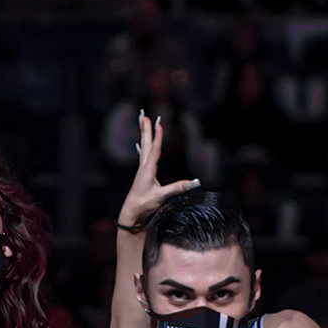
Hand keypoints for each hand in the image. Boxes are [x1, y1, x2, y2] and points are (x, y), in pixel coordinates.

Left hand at [118, 112, 201, 230]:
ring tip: (142, 122)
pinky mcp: (142, 174)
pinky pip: (143, 155)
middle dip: (147, 129)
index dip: (158, 136)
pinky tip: (139, 145)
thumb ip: (178, 188)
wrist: (131, 212)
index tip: (159, 123)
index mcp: (148, 169)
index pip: (155, 149)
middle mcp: (144, 166)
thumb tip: (196, 182)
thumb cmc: (145, 204)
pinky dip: (142, 147)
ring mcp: (142, 169)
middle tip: (145, 115)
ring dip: (144, 133)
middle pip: (146, 143)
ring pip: (144, 147)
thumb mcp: (162, 196)